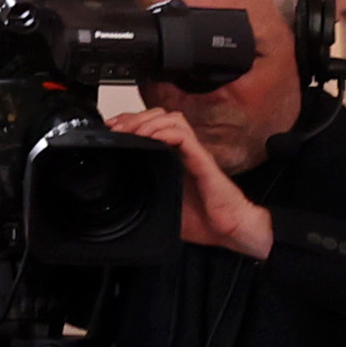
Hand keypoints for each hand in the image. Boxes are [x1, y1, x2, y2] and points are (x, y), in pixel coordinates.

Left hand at [109, 104, 269, 257]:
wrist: (233, 230)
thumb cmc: (207, 221)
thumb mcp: (164, 207)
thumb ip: (146, 196)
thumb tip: (121, 200)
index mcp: (174, 158)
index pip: (152, 126)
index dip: (130, 123)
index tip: (111, 131)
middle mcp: (185, 151)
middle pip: (158, 116)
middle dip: (133, 117)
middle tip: (115, 128)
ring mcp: (194, 153)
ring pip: (170, 119)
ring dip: (147, 121)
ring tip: (131, 132)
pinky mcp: (203, 160)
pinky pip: (183, 135)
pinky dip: (164, 132)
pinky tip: (150, 139)